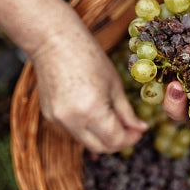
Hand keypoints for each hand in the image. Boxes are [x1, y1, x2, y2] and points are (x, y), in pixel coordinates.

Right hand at [32, 16, 147, 153]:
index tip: (139, 130)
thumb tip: (140, 129)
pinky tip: (90, 106)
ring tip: (111, 115)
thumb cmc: (88, 55)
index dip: (131, 138)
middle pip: (100, 147)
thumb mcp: (114, 83)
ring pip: (86, 140)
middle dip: (117, 142)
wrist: (53, 41)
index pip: (115, 140)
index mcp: (92, 110)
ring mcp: (58, 120)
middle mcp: (72, 121)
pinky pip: (73, 129)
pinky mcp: (49, 116)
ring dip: (101, 134)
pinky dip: (86, 125)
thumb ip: (126, 111)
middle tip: (129, 128)